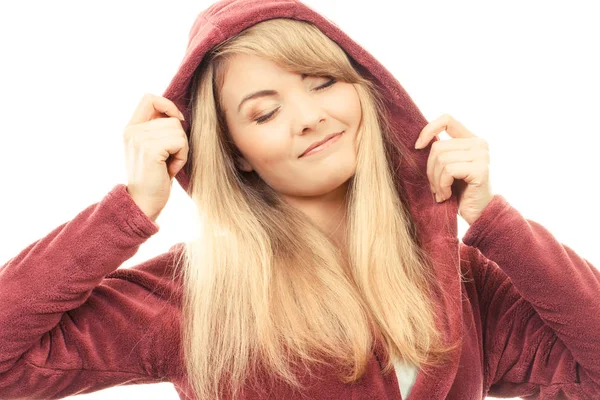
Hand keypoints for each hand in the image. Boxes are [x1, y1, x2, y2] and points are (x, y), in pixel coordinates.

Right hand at [123, 93, 187, 221]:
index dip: (168, 106)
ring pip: (178, 130)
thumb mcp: (152, 148)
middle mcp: (132, 130)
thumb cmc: (154, 178)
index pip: (150, 98)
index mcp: (131, 128)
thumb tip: (177, 115)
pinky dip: (182, 157)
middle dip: (179, 140)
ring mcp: (139, 139)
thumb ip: (158, 129)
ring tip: (168, 165)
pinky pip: (180, 142)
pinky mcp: (150, 149)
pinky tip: (170, 169)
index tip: (177, 122)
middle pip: (172, 118)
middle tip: (168, 160)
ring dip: (181, 150)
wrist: (143, 203)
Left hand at [414, 114, 493, 225]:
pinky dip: (442, 185)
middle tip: (436, 187)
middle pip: (438, 146)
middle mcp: (480, 143)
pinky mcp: (481, 169)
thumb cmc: (460, 193)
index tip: (417, 147)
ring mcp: (482, 155)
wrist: (479, 214)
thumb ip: (441, 152)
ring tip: (441, 193)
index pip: (447, 120)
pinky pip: (448, 170)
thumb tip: (418, 143)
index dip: (429, 130)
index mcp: (471, 139)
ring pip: (441, 159)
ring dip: (436, 181)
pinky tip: (447, 196)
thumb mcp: (448, 168)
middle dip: (430, 170)